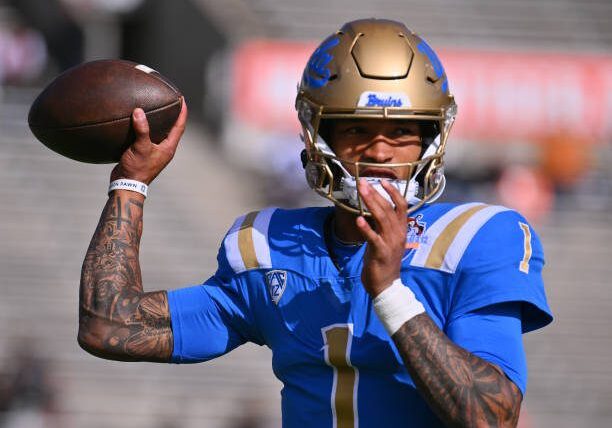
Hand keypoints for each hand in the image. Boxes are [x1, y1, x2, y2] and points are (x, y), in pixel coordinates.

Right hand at [110, 99, 187, 183]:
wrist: (126, 185)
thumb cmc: (137, 169)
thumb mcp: (141, 147)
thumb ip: (142, 130)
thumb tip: (139, 111)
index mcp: (168, 148)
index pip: (179, 127)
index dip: (182, 113)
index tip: (182, 99)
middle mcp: (164, 149)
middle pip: (171, 129)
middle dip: (172, 115)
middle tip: (169, 100)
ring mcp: (154, 152)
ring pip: (158, 133)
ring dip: (157, 121)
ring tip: (153, 108)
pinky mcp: (143, 154)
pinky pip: (145, 137)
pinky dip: (143, 128)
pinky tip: (134, 122)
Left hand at [356, 179, 407, 297]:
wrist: (386, 285)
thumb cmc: (384, 260)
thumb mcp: (385, 239)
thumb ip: (381, 225)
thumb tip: (372, 208)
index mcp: (401, 229)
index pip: (401, 206)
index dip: (393, 192)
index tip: (382, 181)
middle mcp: (398, 234)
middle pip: (388, 208)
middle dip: (375, 193)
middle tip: (363, 182)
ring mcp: (391, 243)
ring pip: (382, 219)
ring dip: (371, 204)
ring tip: (361, 192)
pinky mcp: (381, 252)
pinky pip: (373, 238)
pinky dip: (366, 228)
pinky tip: (358, 219)